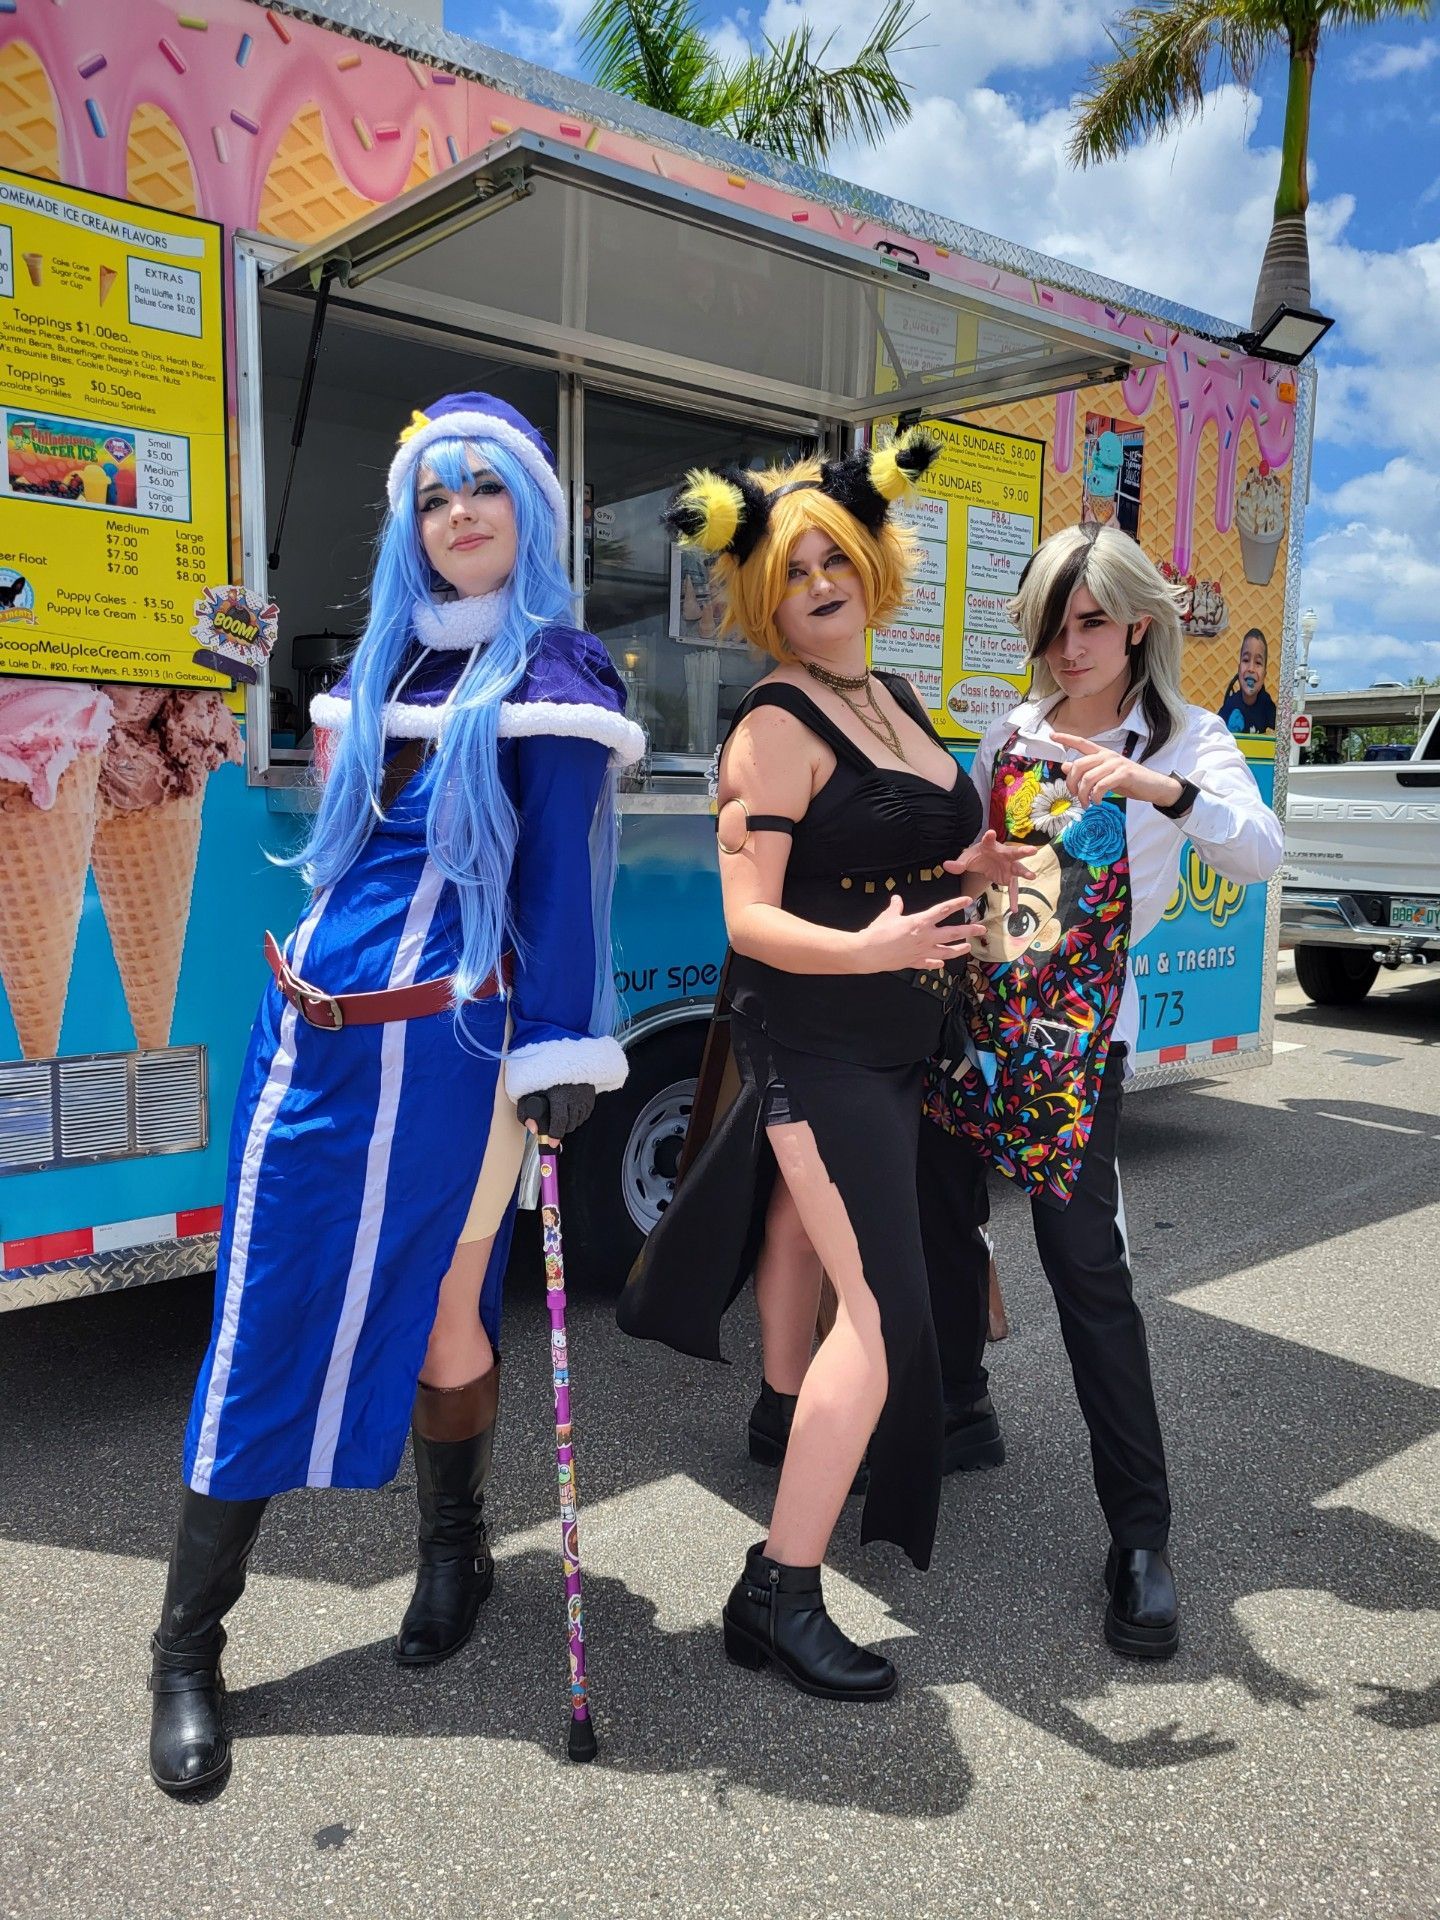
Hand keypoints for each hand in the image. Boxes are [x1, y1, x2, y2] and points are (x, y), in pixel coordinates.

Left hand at [517, 1084, 596, 1141]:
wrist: (559, 1061)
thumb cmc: (542, 1079)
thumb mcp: (528, 1093)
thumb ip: (525, 1112)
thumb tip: (533, 1129)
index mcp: (558, 1094)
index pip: (560, 1121)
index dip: (555, 1135)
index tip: (552, 1143)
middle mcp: (574, 1095)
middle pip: (569, 1124)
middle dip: (560, 1130)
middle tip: (553, 1129)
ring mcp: (584, 1095)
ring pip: (578, 1121)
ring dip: (569, 1124)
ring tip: (560, 1119)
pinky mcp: (591, 1095)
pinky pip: (585, 1114)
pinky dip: (577, 1118)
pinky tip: (569, 1113)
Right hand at [852, 892, 976, 972]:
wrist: (869, 952)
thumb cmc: (877, 932)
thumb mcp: (888, 915)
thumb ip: (896, 907)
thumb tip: (897, 899)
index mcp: (920, 922)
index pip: (943, 910)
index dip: (957, 903)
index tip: (968, 900)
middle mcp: (925, 937)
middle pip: (953, 933)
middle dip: (969, 930)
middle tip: (981, 929)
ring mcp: (922, 951)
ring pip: (947, 951)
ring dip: (959, 949)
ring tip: (968, 947)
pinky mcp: (915, 962)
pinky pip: (930, 962)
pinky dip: (937, 962)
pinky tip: (942, 962)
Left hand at [942, 830, 1035, 916]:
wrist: (984, 862)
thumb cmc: (977, 856)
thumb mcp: (966, 859)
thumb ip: (958, 864)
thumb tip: (946, 865)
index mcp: (990, 846)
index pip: (989, 840)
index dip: (989, 837)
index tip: (990, 833)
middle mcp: (1003, 854)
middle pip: (1013, 852)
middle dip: (1022, 851)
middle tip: (1032, 850)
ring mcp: (1008, 866)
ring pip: (1018, 869)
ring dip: (1025, 872)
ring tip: (1032, 876)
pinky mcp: (1009, 878)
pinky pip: (1013, 889)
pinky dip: (1013, 899)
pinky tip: (1014, 910)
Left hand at [1051, 731, 1184, 808]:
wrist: (1152, 786)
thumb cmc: (1128, 781)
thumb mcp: (1104, 775)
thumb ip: (1086, 770)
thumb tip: (1065, 765)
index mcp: (1102, 754)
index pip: (1081, 743)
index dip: (1066, 738)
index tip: (1052, 735)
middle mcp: (1107, 756)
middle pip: (1079, 765)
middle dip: (1071, 783)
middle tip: (1074, 796)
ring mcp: (1115, 763)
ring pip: (1088, 778)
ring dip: (1083, 794)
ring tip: (1087, 803)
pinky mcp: (1123, 773)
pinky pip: (1101, 785)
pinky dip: (1096, 796)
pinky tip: (1097, 801)